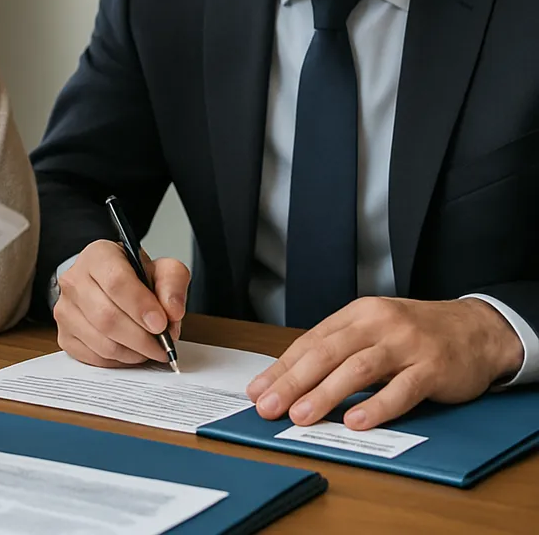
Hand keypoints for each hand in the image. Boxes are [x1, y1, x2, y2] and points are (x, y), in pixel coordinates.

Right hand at [53, 239, 189, 366]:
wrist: (109, 284)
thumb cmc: (134, 277)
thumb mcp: (161, 269)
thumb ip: (172, 283)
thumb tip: (172, 311)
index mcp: (98, 255)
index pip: (116, 282)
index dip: (140, 306)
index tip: (161, 324)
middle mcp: (74, 280)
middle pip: (107, 317)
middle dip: (141, 338)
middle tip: (162, 345)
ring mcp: (65, 309)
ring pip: (101, 342)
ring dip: (133, 352)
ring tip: (150, 348)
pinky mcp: (64, 334)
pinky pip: (94, 358)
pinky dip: (119, 361)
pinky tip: (131, 351)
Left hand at [247, 297, 524, 430]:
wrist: (478, 328)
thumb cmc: (416, 333)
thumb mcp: (374, 330)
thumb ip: (340, 349)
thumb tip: (294, 379)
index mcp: (357, 314)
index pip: (310, 341)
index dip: (281, 367)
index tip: (257, 390)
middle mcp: (377, 324)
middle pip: (327, 353)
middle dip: (293, 381)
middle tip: (269, 406)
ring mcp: (406, 344)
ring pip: (358, 369)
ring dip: (326, 394)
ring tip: (301, 416)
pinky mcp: (432, 367)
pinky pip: (401, 390)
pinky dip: (376, 406)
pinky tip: (355, 421)